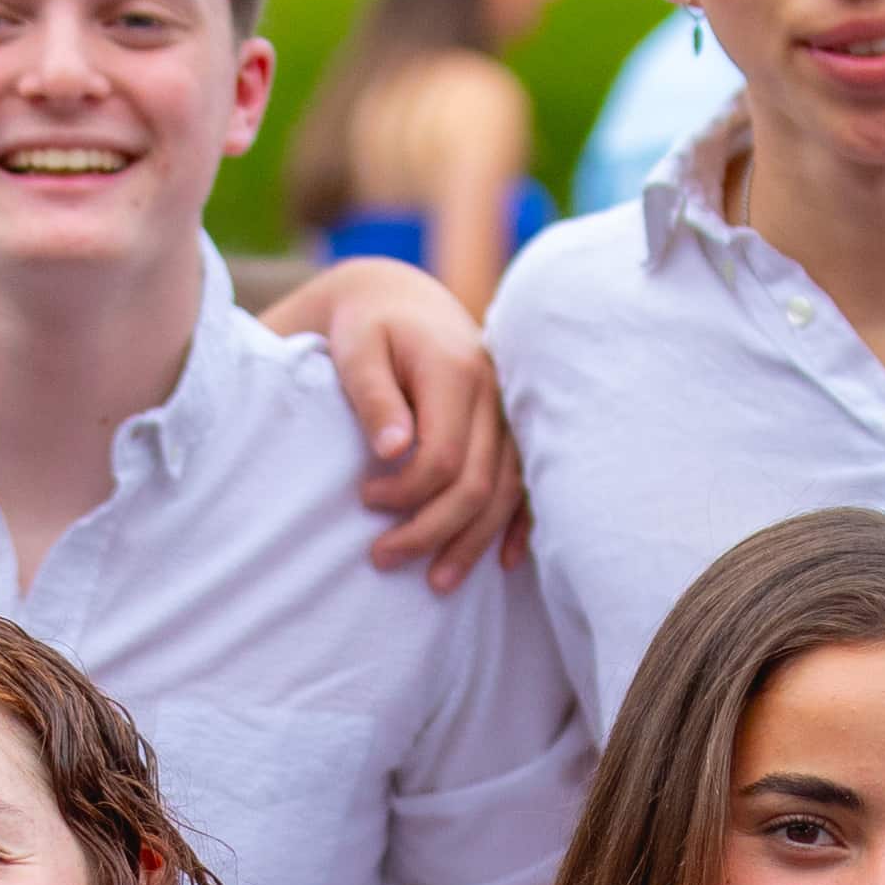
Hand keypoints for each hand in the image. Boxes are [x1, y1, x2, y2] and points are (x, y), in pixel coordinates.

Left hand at [263, 256, 520, 585]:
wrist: (403, 301)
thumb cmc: (369, 328)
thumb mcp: (357, 350)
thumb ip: (373, 395)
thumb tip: (393, 450)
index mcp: (457, 371)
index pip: (443, 456)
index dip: (406, 492)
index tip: (364, 500)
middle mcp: (495, 394)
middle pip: (478, 483)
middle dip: (432, 530)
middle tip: (383, 558)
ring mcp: (510, 413)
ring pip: (506, 491)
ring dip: (473, 542)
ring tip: (437, 583)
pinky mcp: (513, 427)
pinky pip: (527, 484)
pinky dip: (518, 525)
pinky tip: (505, 562)